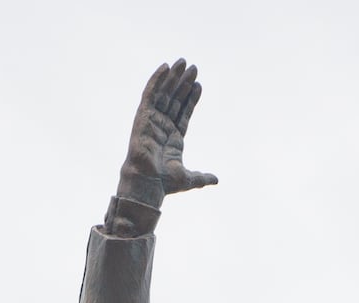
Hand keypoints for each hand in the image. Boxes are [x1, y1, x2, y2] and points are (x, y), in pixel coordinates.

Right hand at [120, 59, 218, 208]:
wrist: (148, 182)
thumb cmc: (165, 183)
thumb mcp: (190, 179)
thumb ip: (202, 177)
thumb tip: (216, 180)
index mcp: (174, 138)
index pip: (184, 112)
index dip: (191, 98)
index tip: (198, 84)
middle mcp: (163, 126)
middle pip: (175, 99)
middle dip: (184, 83)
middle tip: (193, 67)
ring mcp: (153, 120)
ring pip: (164, 93)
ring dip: (173, 77)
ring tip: (183, 62)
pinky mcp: (143, 115)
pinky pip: (150, 93)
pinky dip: (157, 79)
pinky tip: (165, 67)